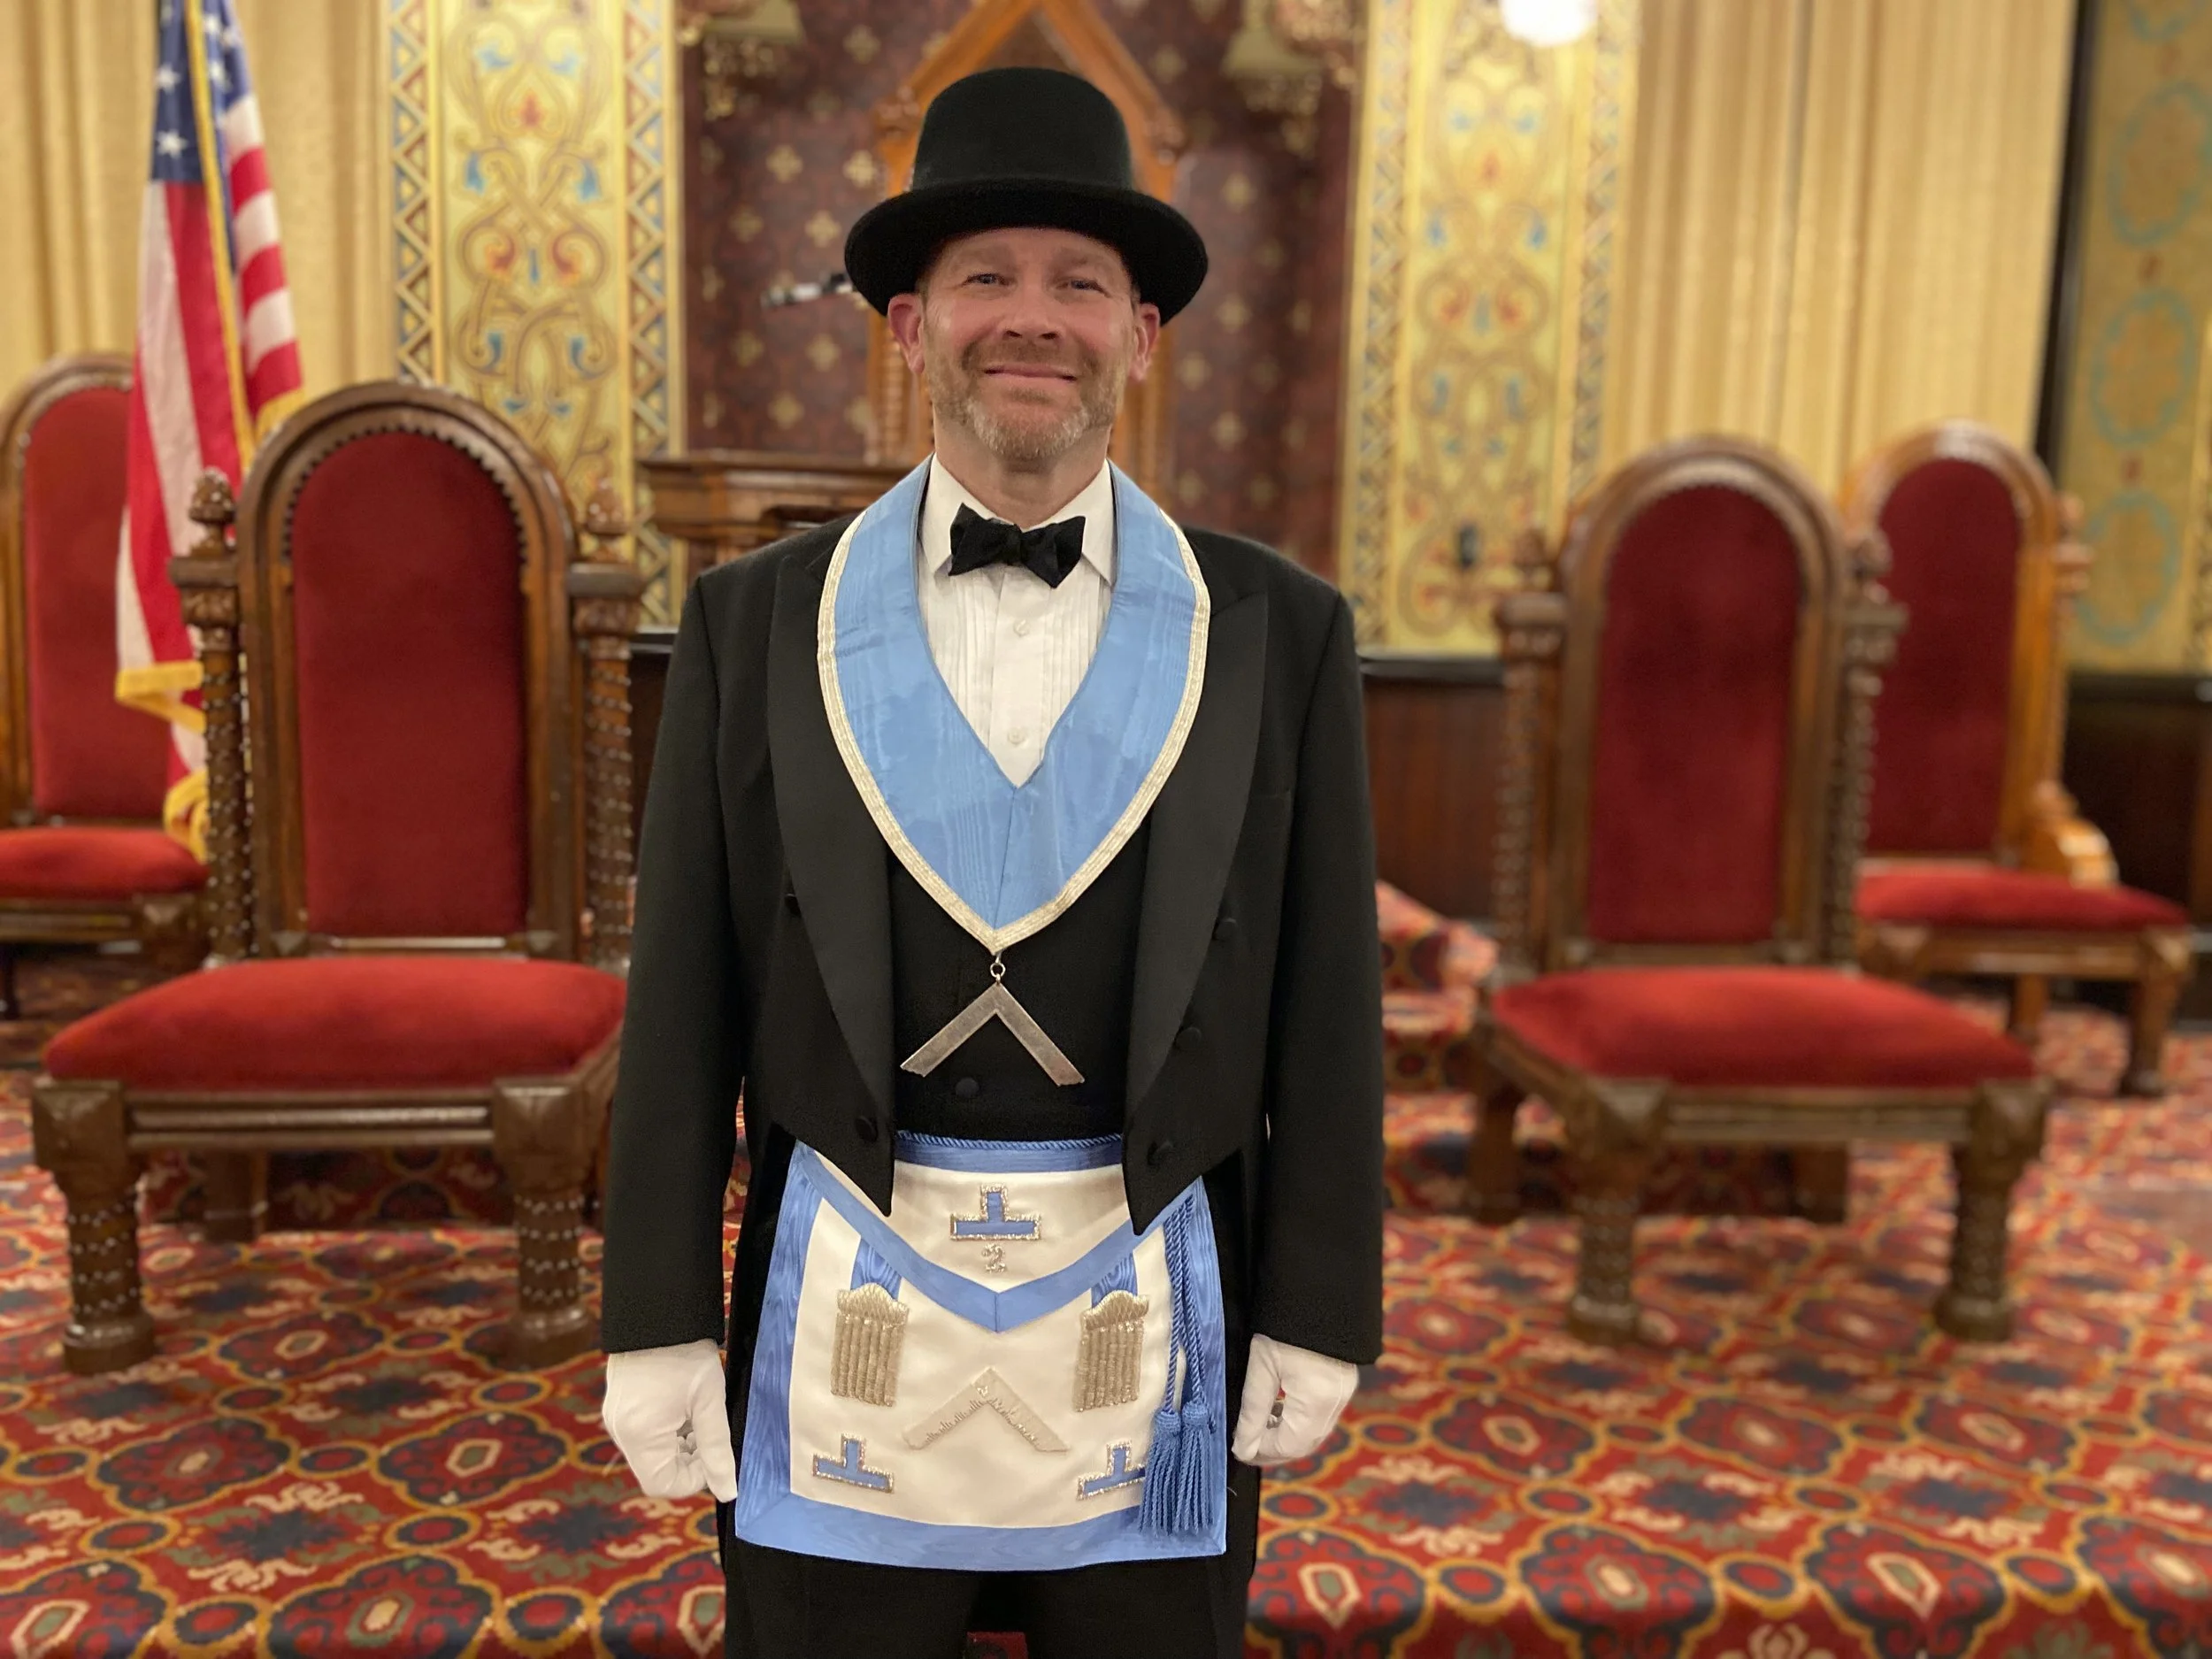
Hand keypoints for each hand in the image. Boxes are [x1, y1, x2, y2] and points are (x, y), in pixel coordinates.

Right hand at [602, 1338, 738, 1500]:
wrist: (659, 1312)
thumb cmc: (686, 1354)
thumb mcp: (709, 1402)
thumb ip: (718, 1450)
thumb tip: (728, 1491)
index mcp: (640, 1434)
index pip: (663, 1484)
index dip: (694, 1478)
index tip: (714, 1456)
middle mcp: (621, 1432)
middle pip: (656, 1471)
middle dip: (687, 1461)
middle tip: (710, 1434)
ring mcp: (616, 1419)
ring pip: (651, 1454)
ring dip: (678, 1446)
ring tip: (698, 1416)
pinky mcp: (619, 1408)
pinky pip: (643, 1437)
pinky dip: (666, 1433)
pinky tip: (683, 1409)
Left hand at [1231, 1334, 1358, 1466]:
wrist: (1316, 1289)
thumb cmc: (1284, 1322)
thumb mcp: (1262, 1366)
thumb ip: (1253, 1410)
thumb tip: (1243, 1446)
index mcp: (1317, 1400)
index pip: (1290, 1444)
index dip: (1263, 1451)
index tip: (1239, 1450)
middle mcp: (1336, 1401)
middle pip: (1306, 1443)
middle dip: (1275, 1448)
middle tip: (1246, 1446)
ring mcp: (1343, 1392)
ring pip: (1314, 1431)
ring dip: (1286, 1435)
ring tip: (1258, 1427)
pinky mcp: (1342, 1382)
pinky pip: (1320, 1415)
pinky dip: (1298, 1420)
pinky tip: (1277, 1409)